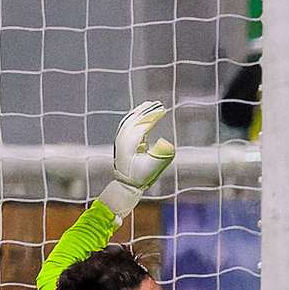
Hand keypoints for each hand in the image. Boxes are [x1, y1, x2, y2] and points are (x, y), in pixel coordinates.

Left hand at [98, 101, 173, 217]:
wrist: (125, 186)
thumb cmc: (140, 178)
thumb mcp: (153, 169)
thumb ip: (161, 156)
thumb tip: (167, 143)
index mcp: (129, 144)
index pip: (142, 125)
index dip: (153, 116)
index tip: (162, 109)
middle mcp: (123, 140)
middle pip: (134, 120)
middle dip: (146, 111)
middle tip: (157, 103)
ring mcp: (121, 141)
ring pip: (129, 121)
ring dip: (139, 112)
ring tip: (148, 104)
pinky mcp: (123, 143)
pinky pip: (128, 126)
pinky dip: (135, 118)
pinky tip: (142, 114)